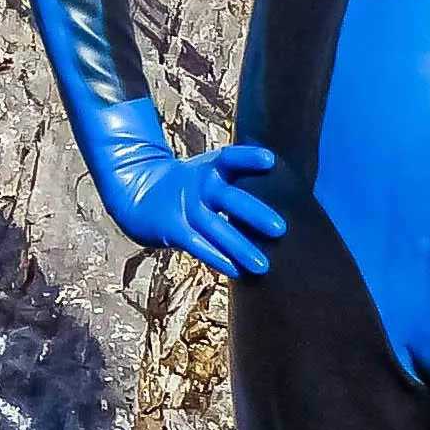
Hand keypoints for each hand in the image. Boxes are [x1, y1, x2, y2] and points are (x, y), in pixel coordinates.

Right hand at [101, 139, 286, 279]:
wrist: (138, 194)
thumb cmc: (191, 188)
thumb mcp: (210, 174)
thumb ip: (241, 183)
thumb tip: (291, 197)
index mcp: (210, 167)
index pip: (230, 158)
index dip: (247, 158)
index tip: (270, 160)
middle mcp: (198, 185)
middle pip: (227, 197)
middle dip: (253, 212)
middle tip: (281, 229)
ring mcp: (184, 207)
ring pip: (213, 227)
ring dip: (238, 247)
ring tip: (263, 265)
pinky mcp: (172, 228)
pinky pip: (196, 244)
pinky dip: (216, 257)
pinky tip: (237, 271)